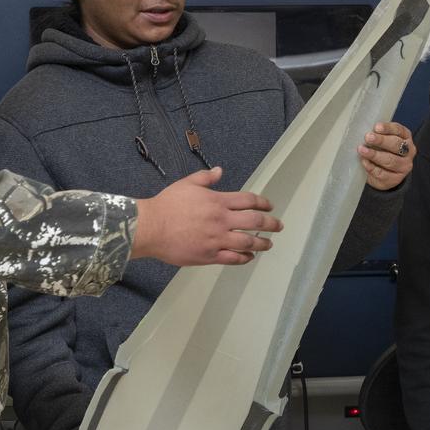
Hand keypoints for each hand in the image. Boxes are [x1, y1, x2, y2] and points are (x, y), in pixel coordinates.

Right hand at [132, 167, 281, 265]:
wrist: (151, 227)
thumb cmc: (167, 204)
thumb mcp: (186, 184)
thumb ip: (205, 178)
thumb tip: (220, 171)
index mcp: (217, 201)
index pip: (248, 201)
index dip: (262, 203)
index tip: (269, 206)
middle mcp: (221, 220)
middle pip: (254, 222)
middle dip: (270, 224)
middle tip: (278, 226)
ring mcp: (216, 239)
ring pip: (247, 242)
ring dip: (262, 243)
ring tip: (269, 244)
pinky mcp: (209, 256)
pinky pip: (233, 258)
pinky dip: (245, 258)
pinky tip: (250, 257)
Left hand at [357, 122, 415, 190]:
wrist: (383, 173)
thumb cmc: (381, 151)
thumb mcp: (381, 140)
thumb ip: (376, 134)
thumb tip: (363, 129)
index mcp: (405, 137)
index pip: (398, 130)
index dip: (387, 128)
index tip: (376, 127)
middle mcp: (408, 151)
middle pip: (396, 145)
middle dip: (381, 141)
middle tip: (368, 137)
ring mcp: (403, 166)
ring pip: (391, 160)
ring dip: (375, 155)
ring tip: (362, 150)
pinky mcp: (395, 179)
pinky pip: (383, 173)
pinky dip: (372, 167)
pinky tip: (364, 162)